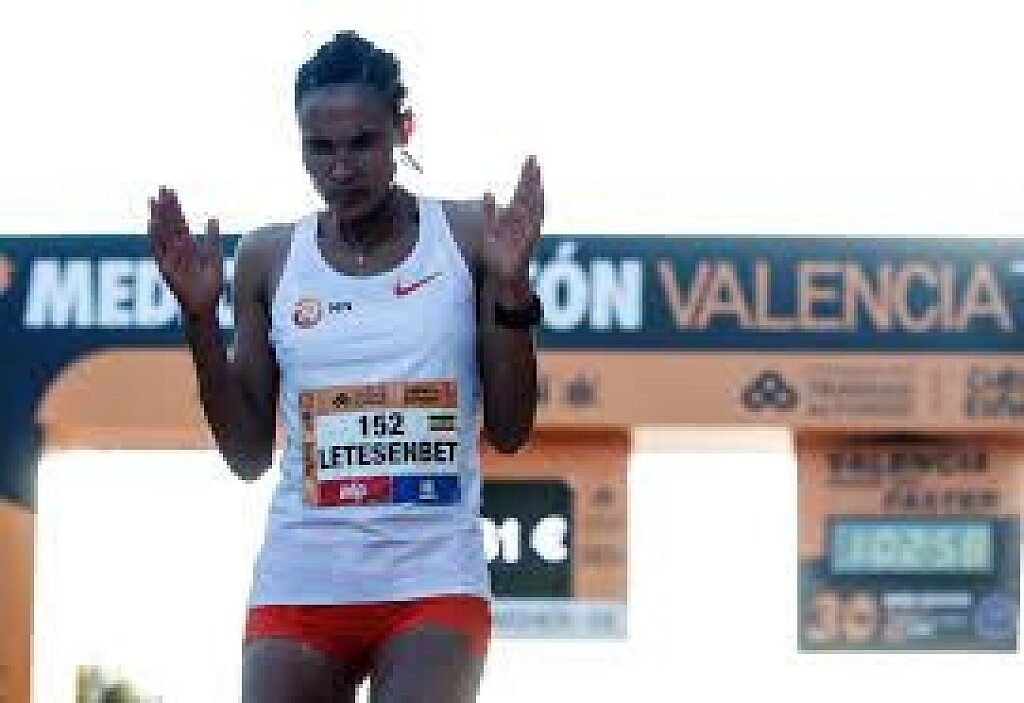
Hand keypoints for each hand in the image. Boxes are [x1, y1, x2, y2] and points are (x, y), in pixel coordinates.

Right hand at [147, 186, 223, 317]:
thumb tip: (213, 217)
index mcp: (187, 245)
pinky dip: (156, 238)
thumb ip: (212, 238)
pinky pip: (159, 251)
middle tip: (161, 188)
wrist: (205, 304)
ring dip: (158, 217)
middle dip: (166, 206)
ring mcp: (170, 257)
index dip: (175, 206)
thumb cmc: (209, 284)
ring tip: (154, 201)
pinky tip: (153, 224)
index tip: (171, 191)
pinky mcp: (166, 268)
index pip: (179, 221)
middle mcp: (176, 249)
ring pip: (162, 233)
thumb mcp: (213, 257)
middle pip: (169, 223)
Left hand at [481, 155, 543, 284]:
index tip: (530, 161)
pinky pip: (534, 221)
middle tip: (533, 158)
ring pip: (532, 204)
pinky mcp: (527, 238)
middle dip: (530, 177)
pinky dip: (536, 209)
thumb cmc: (496, 255)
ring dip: (534, 188)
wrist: (500, 275)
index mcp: (513, 216)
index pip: (521, 191)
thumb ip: (490, 212)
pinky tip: (537, 197)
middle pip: (528, 194)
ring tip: (536, 173)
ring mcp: (525, 228)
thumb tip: (488, 192)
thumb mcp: (489, 230)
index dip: (526, 176)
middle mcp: (522, 220)